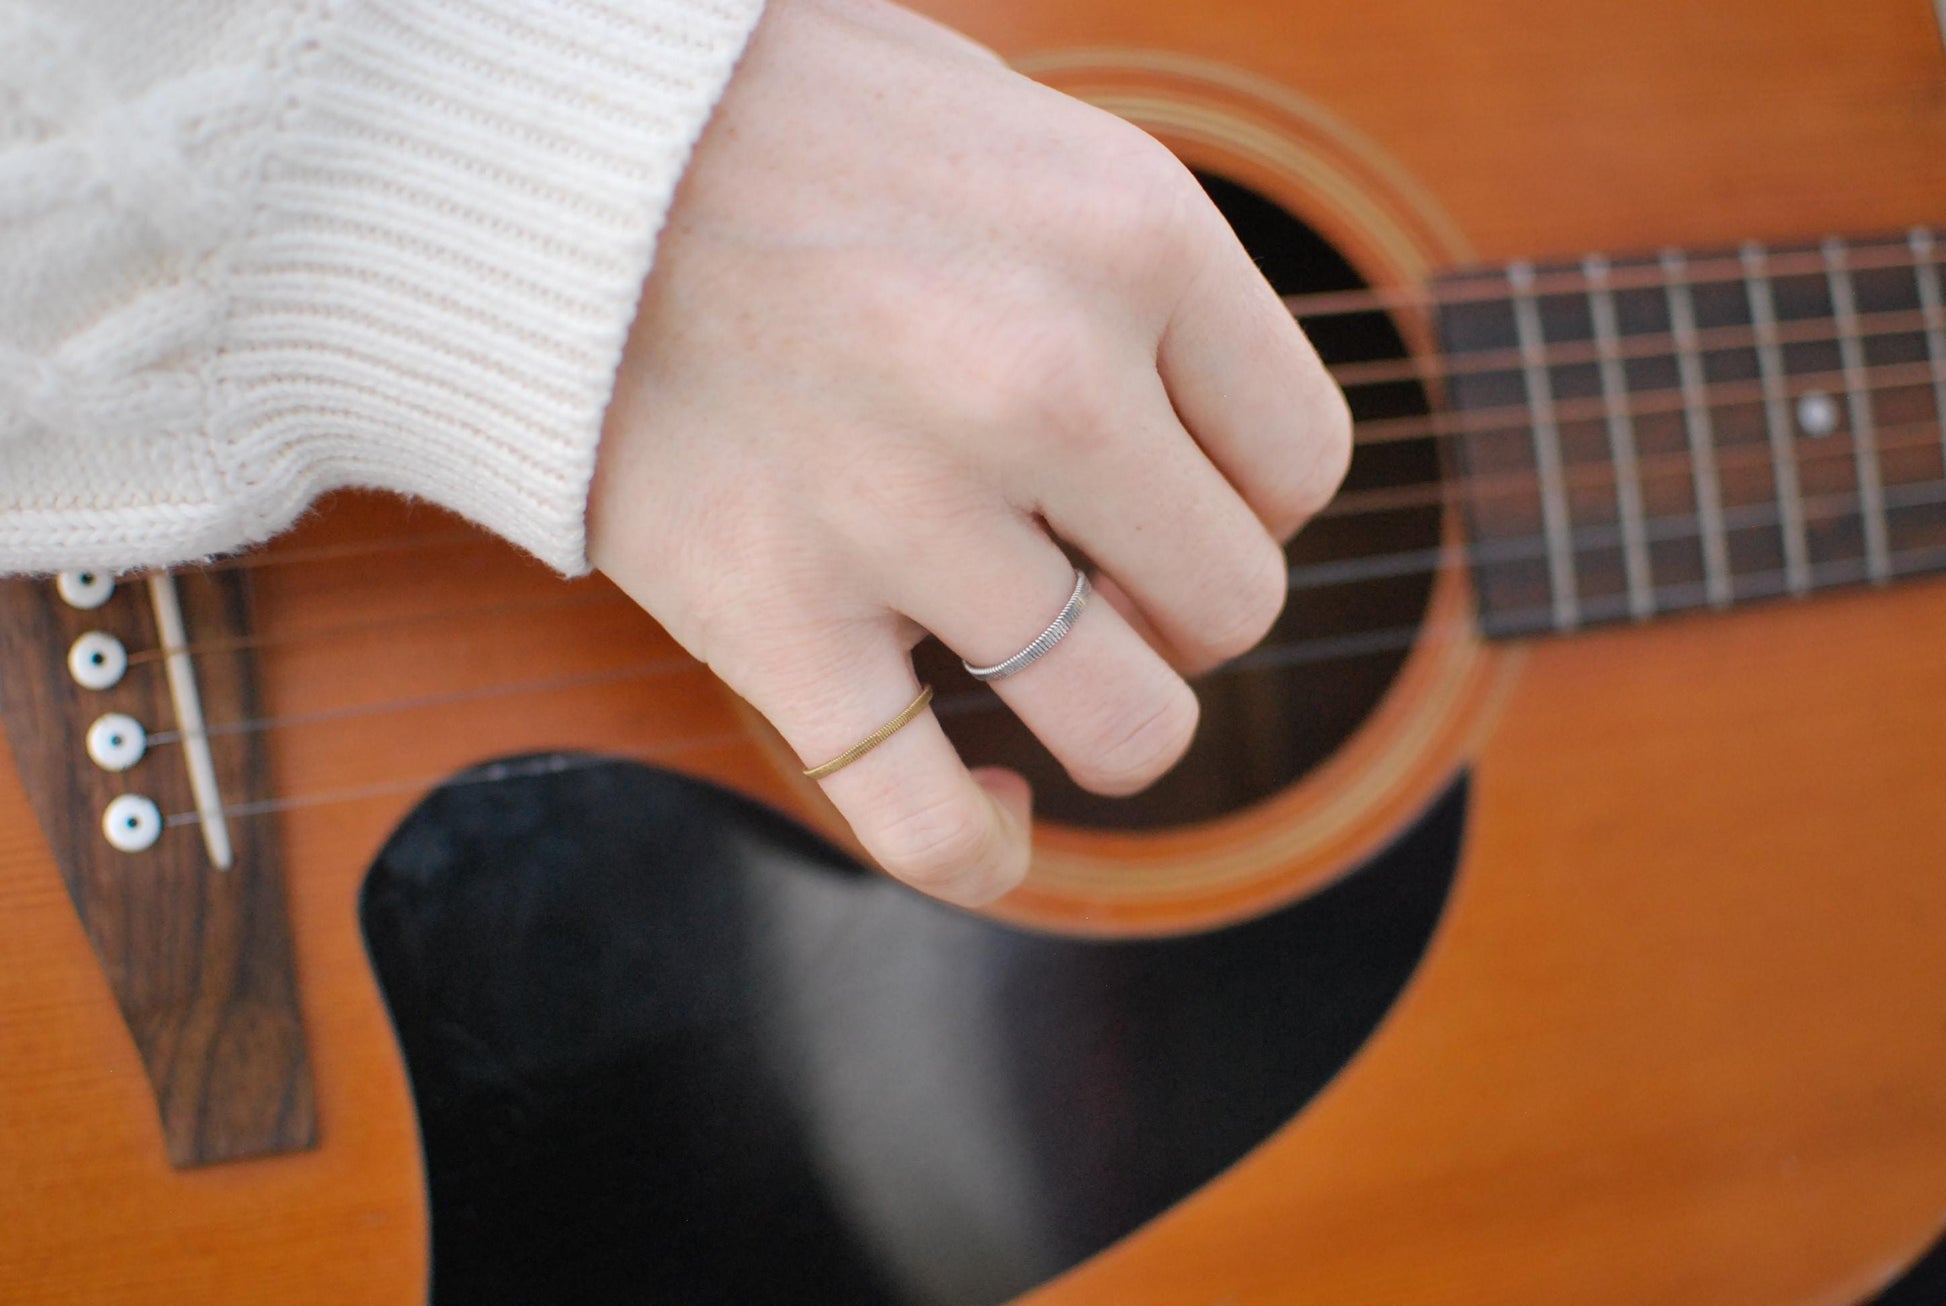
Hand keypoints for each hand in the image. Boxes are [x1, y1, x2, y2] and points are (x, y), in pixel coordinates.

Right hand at [589, 0, 1350, 906]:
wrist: (540, 148)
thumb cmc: (785, 126)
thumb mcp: (1015, 129)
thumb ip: (1138, 279)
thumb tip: (1217, 440)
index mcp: (1131, 232)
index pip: (1304, 462)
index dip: (1248, 495)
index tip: (1170, 484)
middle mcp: (1042, 379)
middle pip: (1231, 606)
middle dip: (1175, 604)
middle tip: (1089, 560)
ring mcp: (905, 512)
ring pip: (1129, 729)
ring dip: (1104, 718)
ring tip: (1043, 661)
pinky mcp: (773, 619)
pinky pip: (933, 824)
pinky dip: (985, 851)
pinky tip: (998, 813)